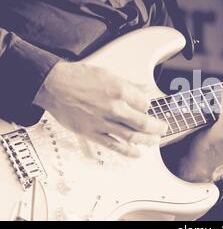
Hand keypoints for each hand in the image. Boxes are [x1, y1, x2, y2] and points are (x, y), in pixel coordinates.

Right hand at [34, 61, 167, 155]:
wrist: (53, 85)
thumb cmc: (78, 77)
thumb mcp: (108, 74)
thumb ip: (129, 85)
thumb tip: (145, 89)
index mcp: (120, 90)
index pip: (145, 103)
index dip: (149, 107)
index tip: (149, 108)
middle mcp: (114, 107)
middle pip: (144, 122)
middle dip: (157, 127)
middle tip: (163, 129)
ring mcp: (103, 122)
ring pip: (132, 136)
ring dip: (147, 141)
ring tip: (154, 141)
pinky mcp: (92, 133)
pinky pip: (114, 146)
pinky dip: (128, 151)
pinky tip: (137, 153)